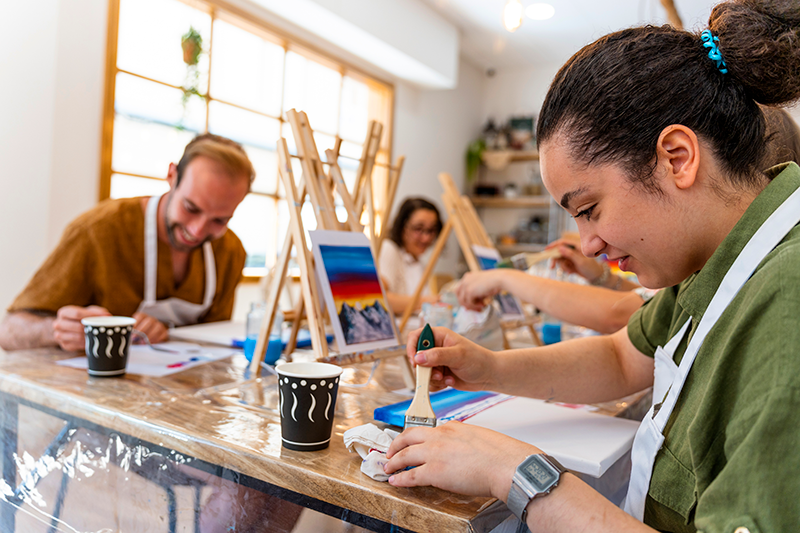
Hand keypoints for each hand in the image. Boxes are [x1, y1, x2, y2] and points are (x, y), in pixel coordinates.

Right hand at [53, 305, 110, 351]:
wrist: (75, 328)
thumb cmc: (84, 317)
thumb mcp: (90, 311)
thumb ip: (98, 312)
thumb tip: (107, 316)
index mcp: (64, 312)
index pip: (76, 313)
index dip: (89, 316)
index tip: (101, 318)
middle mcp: (58, 324)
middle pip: (77, 326)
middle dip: (90, 328)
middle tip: (101, 329)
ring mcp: (59, 335)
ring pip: (76, 337)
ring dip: (88, 337)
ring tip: (97, 335)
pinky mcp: (64, 345)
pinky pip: (76, 346)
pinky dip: (85, 344)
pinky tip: (91, 341)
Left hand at [132, 312, 168, 343]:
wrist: (148, 337)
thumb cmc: (137, 335)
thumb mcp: (132, 332)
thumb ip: (130, 332)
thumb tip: (127, 336)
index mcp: (142, 317)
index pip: (140, 316)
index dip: (136, 323)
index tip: (131, 331)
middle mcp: (151, 319)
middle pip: (149, 321)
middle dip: (142, 330)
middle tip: (135, 338)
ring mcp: (159, 325)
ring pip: (158, 327)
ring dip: (150, 335)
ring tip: (143, 342)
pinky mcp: (164, 332)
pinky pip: (163, 334)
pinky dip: (157, 339)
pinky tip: (151, 343)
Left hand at [384, 421, 539, 499]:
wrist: (507, 465)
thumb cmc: (500, 454)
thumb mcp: (478, 435)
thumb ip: (464, 437)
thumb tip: (459, 442)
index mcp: (451, 427)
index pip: (425, 430)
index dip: (412, 437)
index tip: (408, 441)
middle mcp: (439, 437)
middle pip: (408, 438)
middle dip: (395, 446)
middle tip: (390, 452)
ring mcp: (435, 453)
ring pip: (404, 456)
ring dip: (393, 463)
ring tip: (388, 468)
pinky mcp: (434, 472)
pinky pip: (410, 476)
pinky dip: (400, 479)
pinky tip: (395, 482)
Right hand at [405, 326, 495, 391]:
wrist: (489, 375)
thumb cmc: (478, 360)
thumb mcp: (458, 356)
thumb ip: (438, 356)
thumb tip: (418, 358)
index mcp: (439, 336)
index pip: (416, 337)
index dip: (412, 348)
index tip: (415, 362)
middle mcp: (435, 348)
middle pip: (416, 358)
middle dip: (424, 370)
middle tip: (438, 374)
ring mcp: (437, 362)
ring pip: (421, 372)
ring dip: (432, 379)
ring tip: (446, 378)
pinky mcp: (439, 374)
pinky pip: (428, 381)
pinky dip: (436, 385)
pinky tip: (450, 381)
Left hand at [456, 271, 503, 310]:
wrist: (500, 279)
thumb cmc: (495, 282)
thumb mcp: (482, 288)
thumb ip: (475, 295)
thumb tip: (470, 305)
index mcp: (468, 277)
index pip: (460, 289)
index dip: (464, 297)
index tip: (471, 304)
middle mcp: (465, 279)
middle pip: (458, 294)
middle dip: (464, 303)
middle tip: (473, 308)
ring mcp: (466, 285)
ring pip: (462, 300)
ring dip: (471, 306)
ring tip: (480, 307)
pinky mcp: (469, 291)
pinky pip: (469, 303)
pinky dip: (475, 306)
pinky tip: (482, 305)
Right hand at [546, 237, 603, 281]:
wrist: (596, 277)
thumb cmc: (591, 268)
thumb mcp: (580, 261)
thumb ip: (570, 254)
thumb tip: (560, 248)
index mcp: (577, 245)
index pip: (563, 242)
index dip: (554, 245)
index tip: (546, 249)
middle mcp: (573, 250)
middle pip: (559, 251)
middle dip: (555, 260)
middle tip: (551, 267)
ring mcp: (571, 256)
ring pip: (560, 259)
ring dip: (562, 266)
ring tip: (570, 271)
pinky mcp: (570, 262)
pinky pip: (563, 265)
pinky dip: (565, 269)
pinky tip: (571, 272)